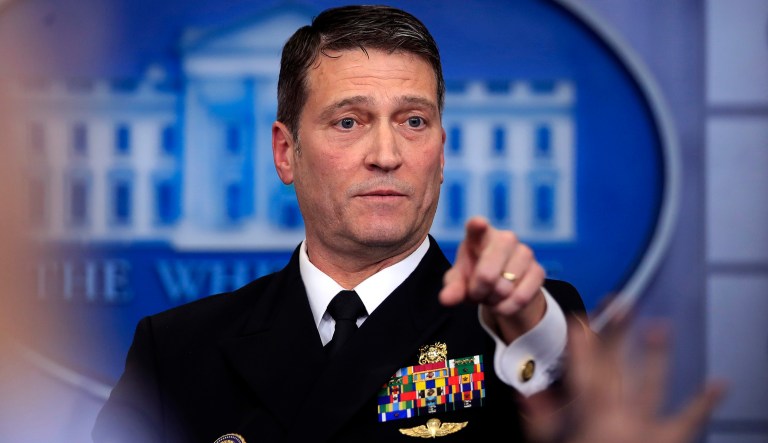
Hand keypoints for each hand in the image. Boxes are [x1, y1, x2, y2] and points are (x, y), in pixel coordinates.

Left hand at [439, 216, 546, 342]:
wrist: (501, 288)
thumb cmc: (474, 277)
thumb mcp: (459, 282)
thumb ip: (452, 288)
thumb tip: (446, 299)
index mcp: (479, 235)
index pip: (476, 227)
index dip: (477, 225)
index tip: (479, 223)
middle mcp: (505, 238)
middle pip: (487, 274)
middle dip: (478, 291)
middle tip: (476, 292)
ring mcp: (525, 252)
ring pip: (504, 289)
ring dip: (493, 300)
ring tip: (490, 294)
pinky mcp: (538, 270)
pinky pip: (520, 298)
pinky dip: (507, 308)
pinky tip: (503, 303)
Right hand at [521, 316, 726, 442]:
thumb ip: (538, 419)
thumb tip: (527, 394)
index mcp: (585, 414)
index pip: (581, 368)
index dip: (580, 340)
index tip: (580, 318)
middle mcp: (615, 415)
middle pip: (614, 366)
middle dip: (617, 332)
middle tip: (621, 304)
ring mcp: (643, 426)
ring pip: (649, 385)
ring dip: (655, 355)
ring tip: (661, 328)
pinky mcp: (665, 440)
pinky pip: (687, 419)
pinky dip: (704, 402)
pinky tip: (718, 383)